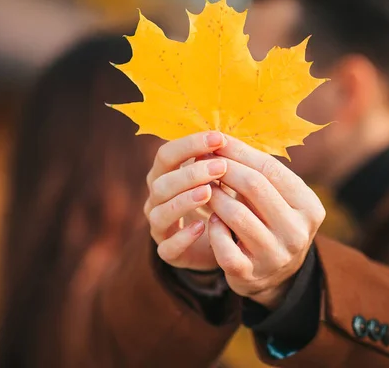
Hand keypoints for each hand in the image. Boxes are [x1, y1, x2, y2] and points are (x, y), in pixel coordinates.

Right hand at [144, 131, 228, 270]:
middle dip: (190, 173)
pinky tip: (203, 226)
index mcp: (164, 176)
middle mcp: (156, 200)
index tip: (218, 138)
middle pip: (160, 183)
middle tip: (220, 167)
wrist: (220, 243)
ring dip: (184, 201)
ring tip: (209, 193)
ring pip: (160, 212)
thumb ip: (220, 160)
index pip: (166, 155)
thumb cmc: (220, 202)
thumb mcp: (220, 179)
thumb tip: (232, 134)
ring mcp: (159, 227)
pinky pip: (168, 247)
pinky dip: (184, 236)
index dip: (189, 145)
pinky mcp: (168, 253)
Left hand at [207, 136, 325, 309]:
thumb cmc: (273, 223)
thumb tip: (224, 139)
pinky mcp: (249, 275)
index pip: (271, 169)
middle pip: (254, 187)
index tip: (217, 140)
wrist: (277, 276)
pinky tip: (209, 220)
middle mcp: (296, 232)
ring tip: (202, 185)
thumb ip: (261, 173)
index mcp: (309, 207)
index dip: (240, 152)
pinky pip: (223, 246)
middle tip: (203, 158)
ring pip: (236, 215)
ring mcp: (274, 256)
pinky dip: (213, 229)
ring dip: (214, 195)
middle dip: (224, 168)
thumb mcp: (281, 199)